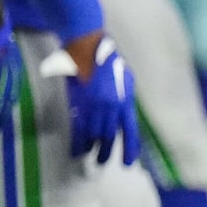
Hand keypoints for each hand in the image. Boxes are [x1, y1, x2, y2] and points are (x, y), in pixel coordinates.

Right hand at [63, 35, 139, 163]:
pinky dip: (77, 140)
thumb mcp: (122, 77)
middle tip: (102, 163)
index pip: (130, 130)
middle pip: (110, 135)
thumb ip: (122, 96)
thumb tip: (122, 112)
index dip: (130, 148)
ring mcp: (94, 104)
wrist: (86, 43)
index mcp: (125, 99)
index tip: (127, 163)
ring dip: (91, 147)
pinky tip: (75, 149)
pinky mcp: (78, 102)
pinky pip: (78, 127)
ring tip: (87, 158)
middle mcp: (112, 104)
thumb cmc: (104, 56)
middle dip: (106, 152)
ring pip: (94, 133)